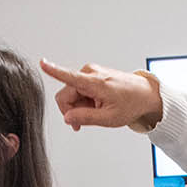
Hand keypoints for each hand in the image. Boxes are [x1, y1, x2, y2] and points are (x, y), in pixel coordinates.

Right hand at [39, 58, 162, 131]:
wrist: (145, 94)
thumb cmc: (131, 103)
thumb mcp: (109, 118)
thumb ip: (85, 118)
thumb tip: (67, 117)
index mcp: (94, 82)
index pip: (68, 76)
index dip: (53, 71)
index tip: (42, 63)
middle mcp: (90, 72)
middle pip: (66, 94)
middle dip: (71, 110)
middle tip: (82, 123)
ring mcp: (91, 72)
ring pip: (71, 93)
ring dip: (79, 106)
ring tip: (96, 112)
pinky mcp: (92, 74)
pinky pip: (78, 90)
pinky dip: (84, 101)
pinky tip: (96, 106)